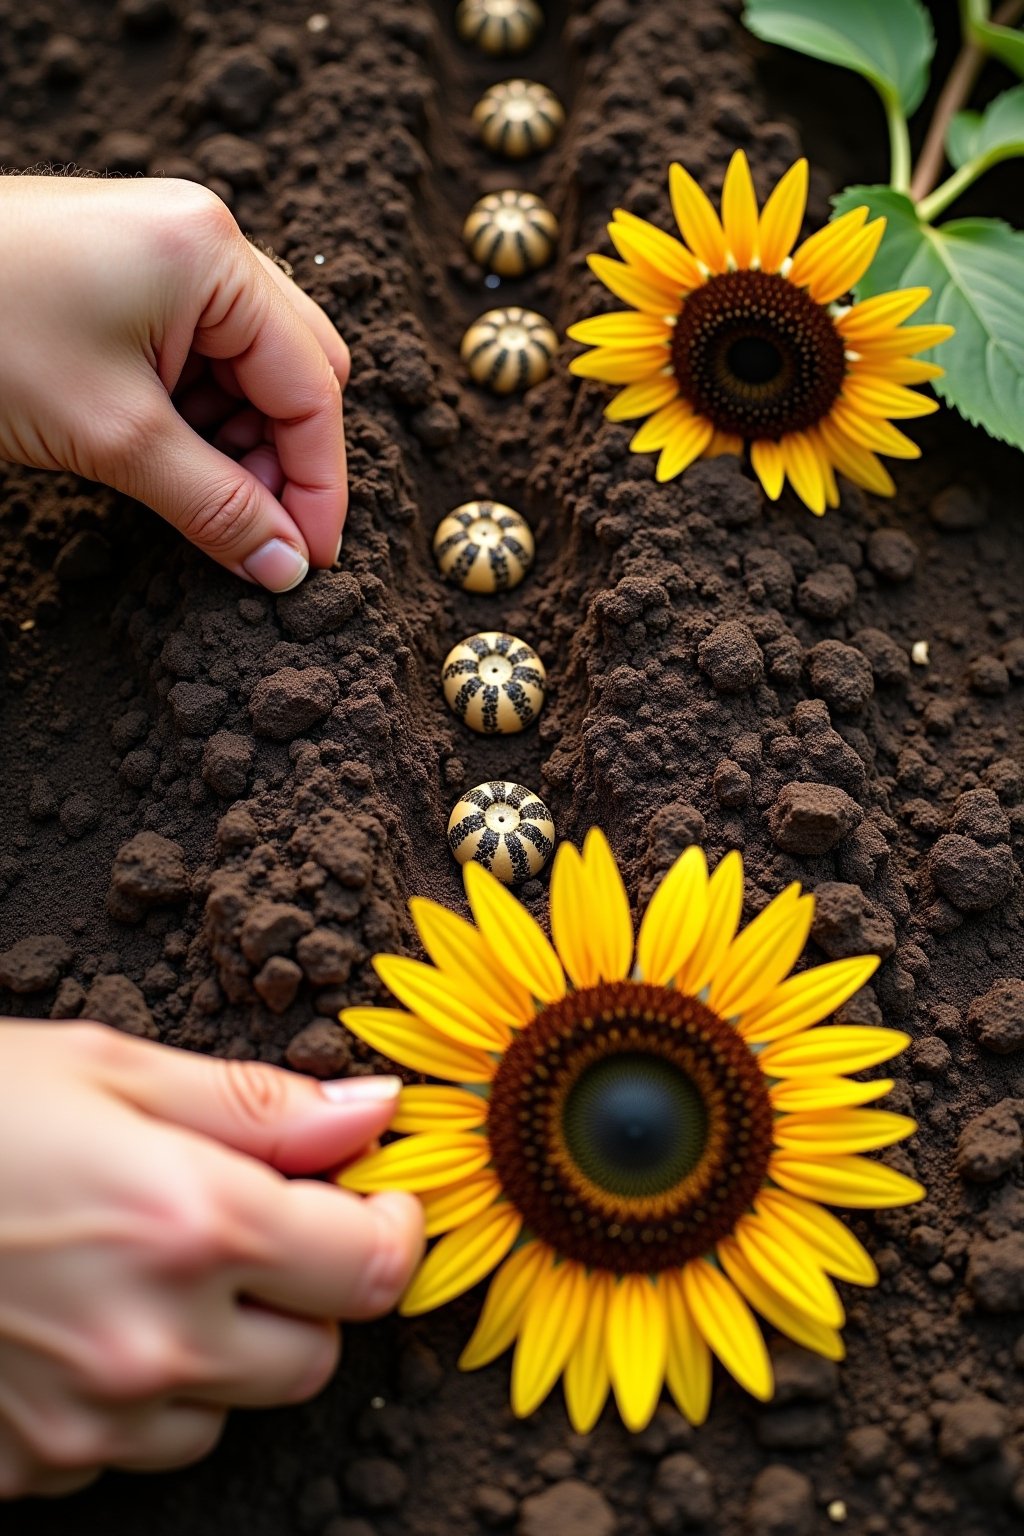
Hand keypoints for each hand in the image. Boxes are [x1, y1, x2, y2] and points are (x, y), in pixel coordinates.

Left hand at [0, 175, 349, 590]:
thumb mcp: (113, 437)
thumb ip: (215, 506)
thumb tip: (286, 570)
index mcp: (215, 256)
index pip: (311, 385)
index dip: (319, 483)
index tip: (308, 562)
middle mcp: (204, 240)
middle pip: (295, 368)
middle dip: (283, 459)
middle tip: (258, 534)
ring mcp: (165, 250)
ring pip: (249, 366)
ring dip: (239, 443)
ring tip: (204, 503)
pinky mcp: (128, 273)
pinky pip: (199, 354)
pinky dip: (198, 416)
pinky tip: (171, 461)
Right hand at [0, 1021, 422, 1497]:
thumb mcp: (109, 1070)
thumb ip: (257, 1107)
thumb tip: (374, 1114)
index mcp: (192, 1225)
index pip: (370, 1267)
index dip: (391, 1229)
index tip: (374, 1199)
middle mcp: (151, 1342)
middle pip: (313, 1356)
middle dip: (307, 1292)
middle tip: (250, 1226)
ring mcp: (82, 1422)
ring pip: (224, 1414)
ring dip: (218, 1350)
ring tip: (144, 1269)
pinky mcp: (23, 1467)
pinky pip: (124, 1449)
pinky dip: (129, 1395)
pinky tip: (74, 1321)